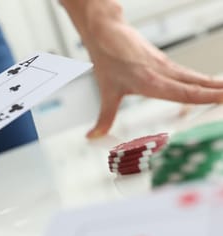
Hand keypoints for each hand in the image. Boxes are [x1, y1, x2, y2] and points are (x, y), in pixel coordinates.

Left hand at [60, 0, 222, 137]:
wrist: (107, 32)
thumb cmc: (108, 58)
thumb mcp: (106, 92)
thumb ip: (104, 117)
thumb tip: (93, 136)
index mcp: (151, 82)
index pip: (184, 93)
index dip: (205, 98)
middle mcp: (163, 73)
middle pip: (196, 85)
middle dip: (218, 92)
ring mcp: (166, 66)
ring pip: (195, 78)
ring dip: (214, 86)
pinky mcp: (165, 62)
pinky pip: (188, 74)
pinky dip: (202, 81)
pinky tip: (213, 85)